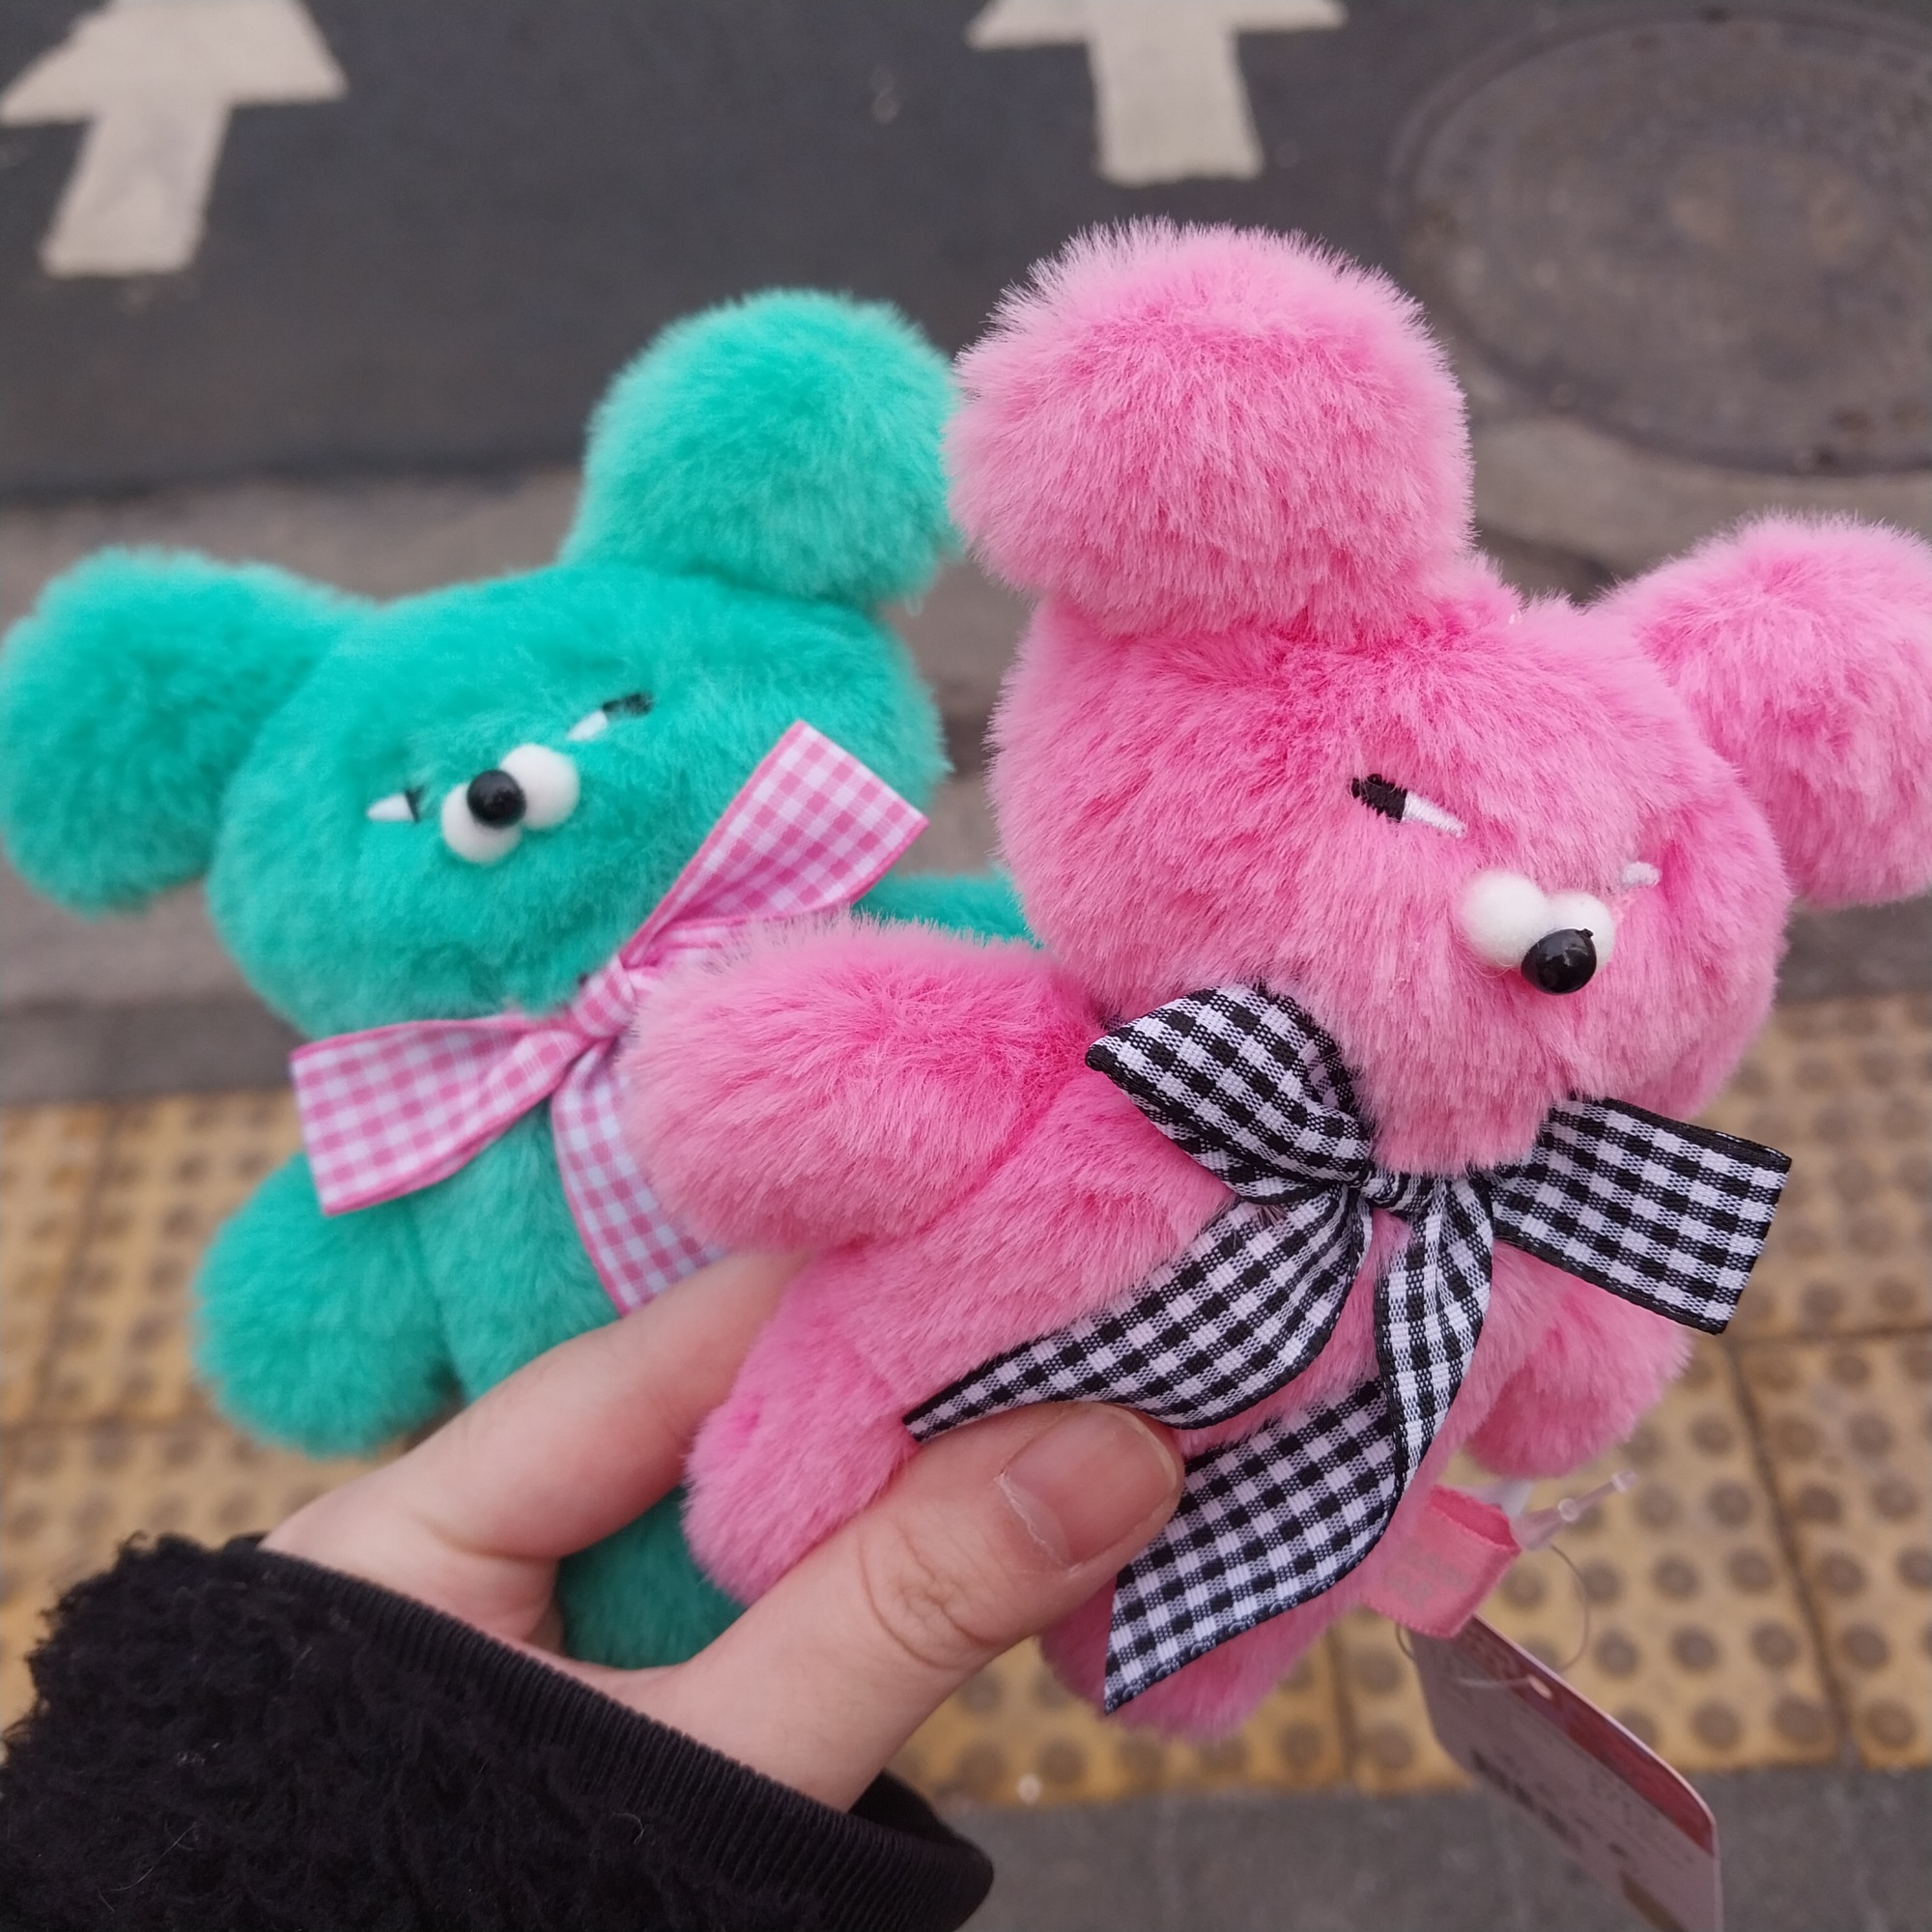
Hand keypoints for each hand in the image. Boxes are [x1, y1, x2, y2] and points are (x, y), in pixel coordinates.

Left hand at [263, 1252, 1182, 1809]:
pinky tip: (977, 1523)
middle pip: (701, 1417)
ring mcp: (533, 1623)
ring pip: (736, 1501)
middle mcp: (457, 1548)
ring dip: (890, 1477)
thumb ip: (892, 1615)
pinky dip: (857, 1563)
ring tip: (1055, 1417)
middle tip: (1069, 1335)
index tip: (1002, 1243)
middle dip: (883, 1385)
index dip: (832, 1297)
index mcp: (401, 1537)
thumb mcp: (711, 1783)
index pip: (648, 1358)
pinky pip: (746, 1584)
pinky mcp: (609, 1686)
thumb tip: (1112, 1454)